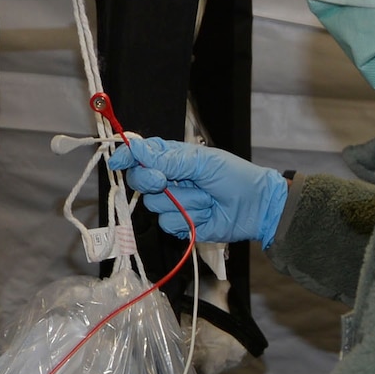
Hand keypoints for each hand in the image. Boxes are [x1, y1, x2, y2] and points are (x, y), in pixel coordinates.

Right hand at [106, 137, 287, 247]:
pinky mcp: (180, 224)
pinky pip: (169, 223)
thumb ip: (169, 158)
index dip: (127, 156)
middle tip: (166, 181)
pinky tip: (206, 214)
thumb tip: (137, 148)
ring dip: (184, 202)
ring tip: (206, 197)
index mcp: (173, 158)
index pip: (141, 154)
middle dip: (152, 181)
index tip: (118, 161)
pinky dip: (189, 219)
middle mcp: (169, 180)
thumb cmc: (235, 177)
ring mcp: (174, 203)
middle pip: (140, 180)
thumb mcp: (203, 162)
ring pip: (155, 205)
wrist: (256, 207)